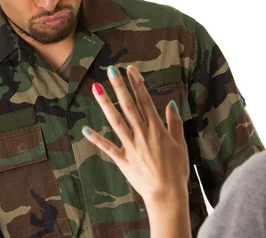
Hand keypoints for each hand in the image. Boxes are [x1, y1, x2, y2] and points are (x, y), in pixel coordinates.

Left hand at [82, 65, 189, 207]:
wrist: (167, 194)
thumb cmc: (177, 169)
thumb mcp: (180, 144)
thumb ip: (175, 123)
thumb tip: (171, 104)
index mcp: (157, 128)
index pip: (144, 100)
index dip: (137, 83)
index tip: (130, 69)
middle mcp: (142, 134)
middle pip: (128, 106)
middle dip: (119, 86)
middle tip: (111, 70)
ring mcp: (130, 146)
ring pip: (115, 121)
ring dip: (105, 104)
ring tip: (96, 88)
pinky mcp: (122, 160)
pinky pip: (107, 147)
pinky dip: (96, 138)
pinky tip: (85, 129)